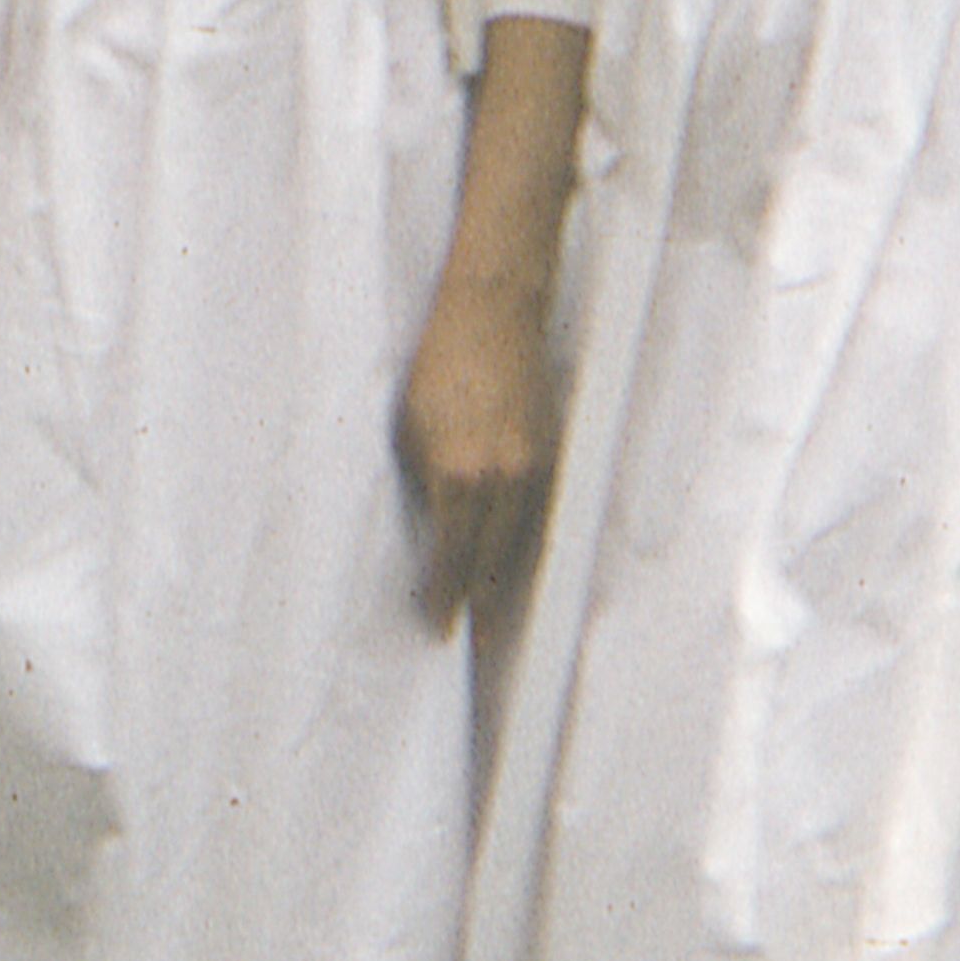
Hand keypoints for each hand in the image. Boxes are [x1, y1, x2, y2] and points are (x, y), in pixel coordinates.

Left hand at [398, 274, 557, 624]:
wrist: (490, 318)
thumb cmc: (435, 369)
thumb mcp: (406, 430)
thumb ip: (420, 482)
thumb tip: (426, 527)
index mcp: (457, 476)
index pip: (452, 557)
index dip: (444, 595)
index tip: (438, 624)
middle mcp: (502, 480)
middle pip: (492, 561)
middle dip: (480, 603)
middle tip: (474, 642)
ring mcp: (534, 469)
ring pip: (521, 543)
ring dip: (507, 581)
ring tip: (494, 617)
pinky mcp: (553, 455)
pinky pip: (539, 516)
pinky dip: (525, 544)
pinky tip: (515, 564)